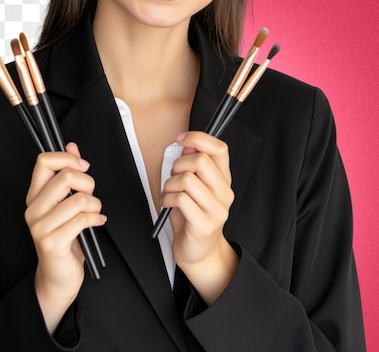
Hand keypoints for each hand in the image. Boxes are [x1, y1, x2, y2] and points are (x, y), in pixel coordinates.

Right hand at [24, 142, 105, 331]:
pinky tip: (97, 222)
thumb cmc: (64, 237)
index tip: (83, 167)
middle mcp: (33, 208)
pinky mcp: (51, 242)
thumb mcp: (65, 202)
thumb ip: (67, 173)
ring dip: (95, 204)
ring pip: (79, 199)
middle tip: (91, 195)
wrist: (57, 277)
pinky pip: (82, 219)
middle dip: (88, 183)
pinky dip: (96, 218)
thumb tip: (72, 145)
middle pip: (66, 177)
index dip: (68, 158)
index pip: (44, 161)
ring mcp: (40, 226)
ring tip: (95, 212)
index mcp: (34, 195)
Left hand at [161, 131, 238, 302]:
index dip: (199, 138)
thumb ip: (192, 164)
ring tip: (169, 193)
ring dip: (170, 184)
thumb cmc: (193, 216)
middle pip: (201, 161)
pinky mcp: (204, 225)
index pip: (220, 149)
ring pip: (187, 179)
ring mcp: (217, 210)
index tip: (181, 139)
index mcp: (224, 179)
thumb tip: (188, 141)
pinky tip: (168, 205)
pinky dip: (167, 199)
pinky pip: (180, 199)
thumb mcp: (193, 186)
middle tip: (173, 176)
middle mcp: (224, 193)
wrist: (199, 252)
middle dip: (179, 164)